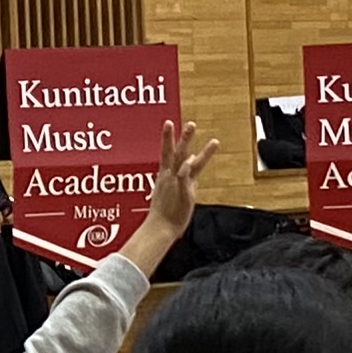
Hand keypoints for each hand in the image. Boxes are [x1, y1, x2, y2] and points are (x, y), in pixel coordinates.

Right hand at [124, 120, 210, 266]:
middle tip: (188, 122)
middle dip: (180, 136)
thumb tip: (187, 169)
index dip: (168, 139)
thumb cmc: (164, 216)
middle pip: (174, 151)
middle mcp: (168, 176)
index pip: (167, 154)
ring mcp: (174, 182)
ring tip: (191, 126)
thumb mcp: (171, 194)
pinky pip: (184, 177)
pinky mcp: (181, 191)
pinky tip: (192, 158)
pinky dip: (186, 168)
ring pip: (180, 157)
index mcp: (165, 177)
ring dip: (185, 141)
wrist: (159, 230)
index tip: (169, 123)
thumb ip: (181, 180)